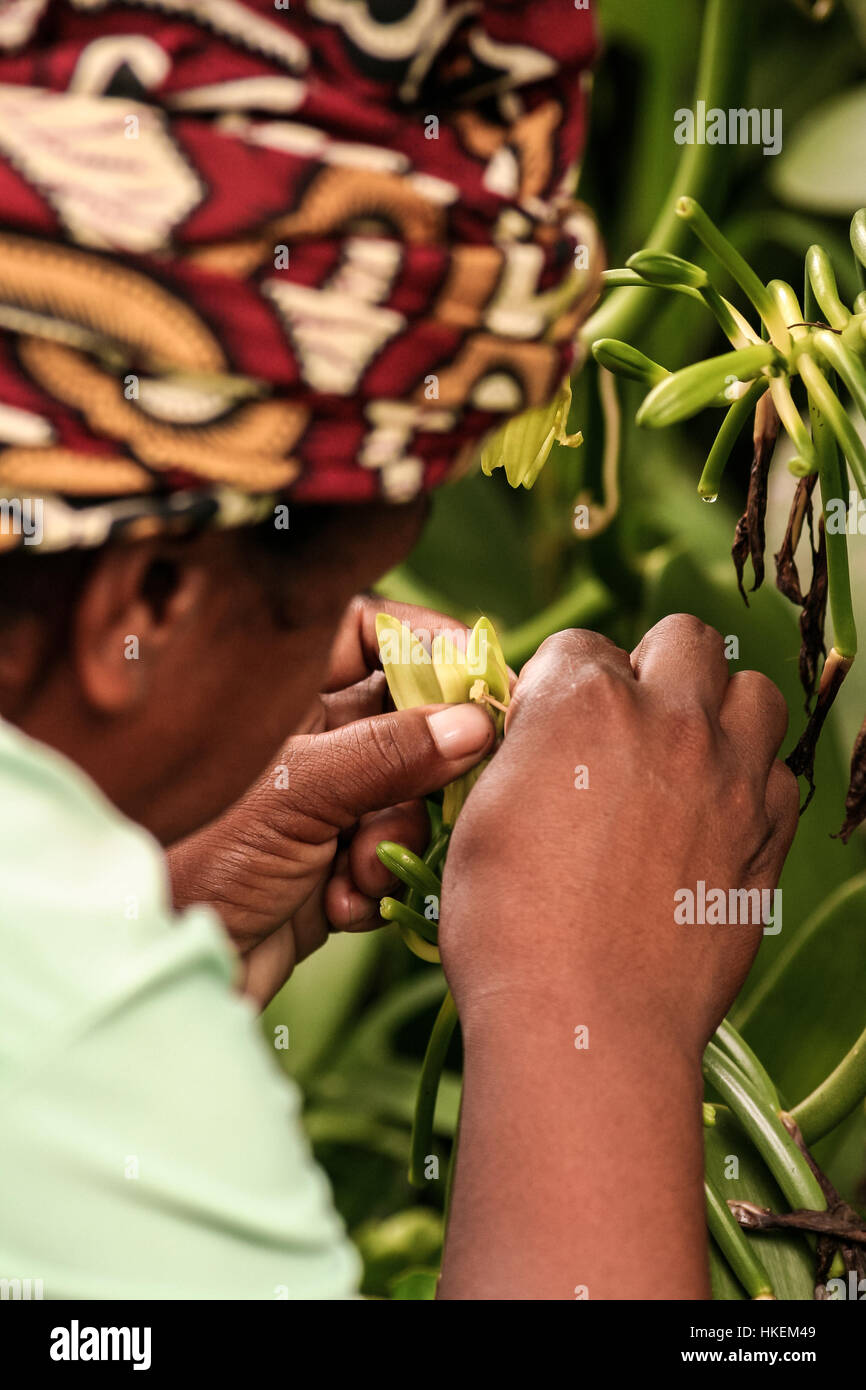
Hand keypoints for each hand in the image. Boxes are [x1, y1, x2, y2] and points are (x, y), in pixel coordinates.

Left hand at [169, 596, 494, 1006]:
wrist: (155, 966)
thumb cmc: (195, 857)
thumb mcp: (295, 792)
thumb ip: (388, 753)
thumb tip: (473, 725)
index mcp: (275, 692)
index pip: (366, 632)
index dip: (426, 647)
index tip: (482, 682)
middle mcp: (300, 738)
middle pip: (401, 718)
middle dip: (426, 762)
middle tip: (461, 785)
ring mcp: (315, 803)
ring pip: (403, 794)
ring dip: (395, 836)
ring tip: (360, 870)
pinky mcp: (326, 865)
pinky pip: (386, 854)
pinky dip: (374, 881)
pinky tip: (341, 906)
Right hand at [440, 613, 798, 1061]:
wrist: (585, 1024)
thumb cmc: (509, 928)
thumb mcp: (480, 818)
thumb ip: (521, 754)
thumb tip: (538, 738)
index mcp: (584, 702)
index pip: (578, 645)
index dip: (556, 681)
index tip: (547, 721)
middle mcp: (669, 721)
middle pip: (682, 639)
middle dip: (650, 665)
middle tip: (623, 722)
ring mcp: (730, 778)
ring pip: (754, 693)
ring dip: (718, 709)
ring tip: (682, 754)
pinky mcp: (765, 839)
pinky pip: (779, 777)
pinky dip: (750, 783)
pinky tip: (712, 817)